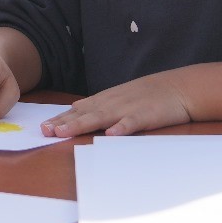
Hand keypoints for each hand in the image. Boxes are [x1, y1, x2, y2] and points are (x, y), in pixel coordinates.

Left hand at [39, 72, 193, 137]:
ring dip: (81, 125)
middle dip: (63, 123)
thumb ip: (99, 106)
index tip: (42, 127)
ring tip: (64, 132)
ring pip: (101, 117)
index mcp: (106, 100)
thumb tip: (76, 111)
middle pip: (84, 114)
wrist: (179, 88)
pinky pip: (132, 122)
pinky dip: (122, 128)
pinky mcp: (146, 115)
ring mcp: (128, 108)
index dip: (60, 119)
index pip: (78, 110)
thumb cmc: (148, 95)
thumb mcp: (120, 98)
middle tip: (44, 131)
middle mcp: (113, 103)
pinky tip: (111, 134)